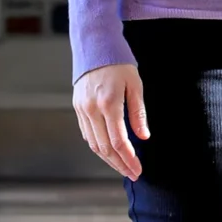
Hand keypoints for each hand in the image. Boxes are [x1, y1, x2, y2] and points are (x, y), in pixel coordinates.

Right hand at [73, 62, 148, 178]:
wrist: (94, 47)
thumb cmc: (119, 64)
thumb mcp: (135, 85)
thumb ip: (138, 114)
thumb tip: (143, 137)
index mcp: (109, 103)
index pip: (119, 141)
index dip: (129, 159)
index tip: (138, 169)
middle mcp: (92, 109)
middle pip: (105, 148)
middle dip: (120, 164)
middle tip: (133, 174)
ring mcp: (82, 109)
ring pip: (94, 144)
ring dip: (108, 159)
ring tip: (122, 167)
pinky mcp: (78, 108)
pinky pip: (87, 134)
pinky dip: (98, 146)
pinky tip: (109, 152)